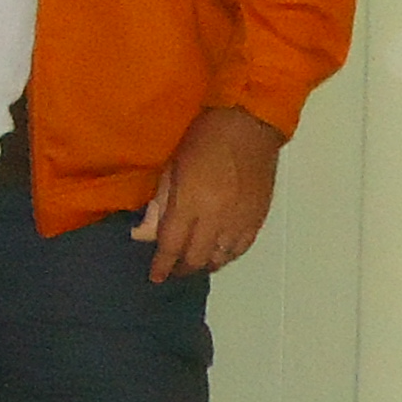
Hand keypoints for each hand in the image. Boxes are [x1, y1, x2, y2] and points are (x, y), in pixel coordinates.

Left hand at [133, 105, 280, 283]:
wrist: (249, 124)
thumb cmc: (203, 138)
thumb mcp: (172, 166)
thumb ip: (159, 203)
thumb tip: (143, 234)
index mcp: (191, 202)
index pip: (172, 246)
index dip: (162, 266)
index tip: (155, 277)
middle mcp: (216, 218)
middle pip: (197, 257)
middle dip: (182, 268)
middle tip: (174, 269)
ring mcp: (240, 219)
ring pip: (222, 258)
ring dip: (205, 264)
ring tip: (195, 262)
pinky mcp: (258, 217)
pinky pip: (242, 248)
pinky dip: (228, 256)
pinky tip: (219, 254)